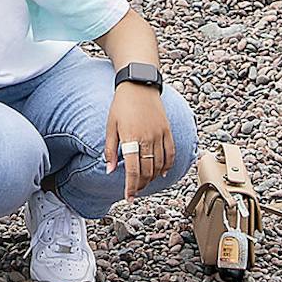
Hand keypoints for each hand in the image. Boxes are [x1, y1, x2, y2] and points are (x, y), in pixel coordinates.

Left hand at [104, 85, 175, 199]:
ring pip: (160, 165)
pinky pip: (171, 153)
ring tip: (145, 183)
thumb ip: (110, 149)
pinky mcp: (168, 130)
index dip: (131, 186)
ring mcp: (160, 134)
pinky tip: (162, 173)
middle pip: (148, 170)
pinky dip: (168, 166)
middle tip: (135, 191)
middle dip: (141, 185)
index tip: (128, 197)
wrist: (139, 84)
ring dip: (152, 178)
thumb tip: (110, 170)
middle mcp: (148, 138)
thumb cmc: (122, 105)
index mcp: (131, 138)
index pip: (133, 170)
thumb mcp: (110, 126)